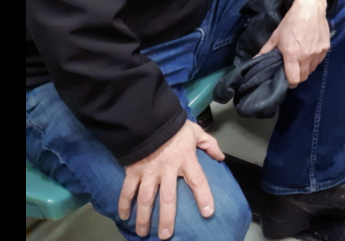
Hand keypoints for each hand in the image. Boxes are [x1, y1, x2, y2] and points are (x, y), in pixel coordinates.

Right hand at [118, 121, 222, 239]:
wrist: (147, 116)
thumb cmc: (173, 126)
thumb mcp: (195, 131)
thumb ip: (209, 144)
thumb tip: (221, 157)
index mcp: (185, 159)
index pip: (198, 181)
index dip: (204, 197)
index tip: (208, 213)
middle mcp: (167, 169)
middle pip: (168, 198)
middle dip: (167, 218)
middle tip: (166, 235)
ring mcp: (148, 171)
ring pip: (146, 198)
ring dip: (144, 217)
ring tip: (143, 233)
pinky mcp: (132, 170)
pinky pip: (127, 189)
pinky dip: (124, 203)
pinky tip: (123, 216)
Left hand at [258, 0, 329, 86]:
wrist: (310, 8)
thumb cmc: (291, 22)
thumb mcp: (275, 36)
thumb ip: (265, 51)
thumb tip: (254, 61)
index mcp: (292, 55)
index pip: (294, 79)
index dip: (289, 82)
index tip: (286, 79)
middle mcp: (306, 56)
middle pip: (303, 77)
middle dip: (297, 77)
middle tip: (292, 70)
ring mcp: (317, 53)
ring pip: (312, 70)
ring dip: (305, 69)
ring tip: (300, 60)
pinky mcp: (325, 49)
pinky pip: (318, 62)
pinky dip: (313, 61)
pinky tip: (309, 52)